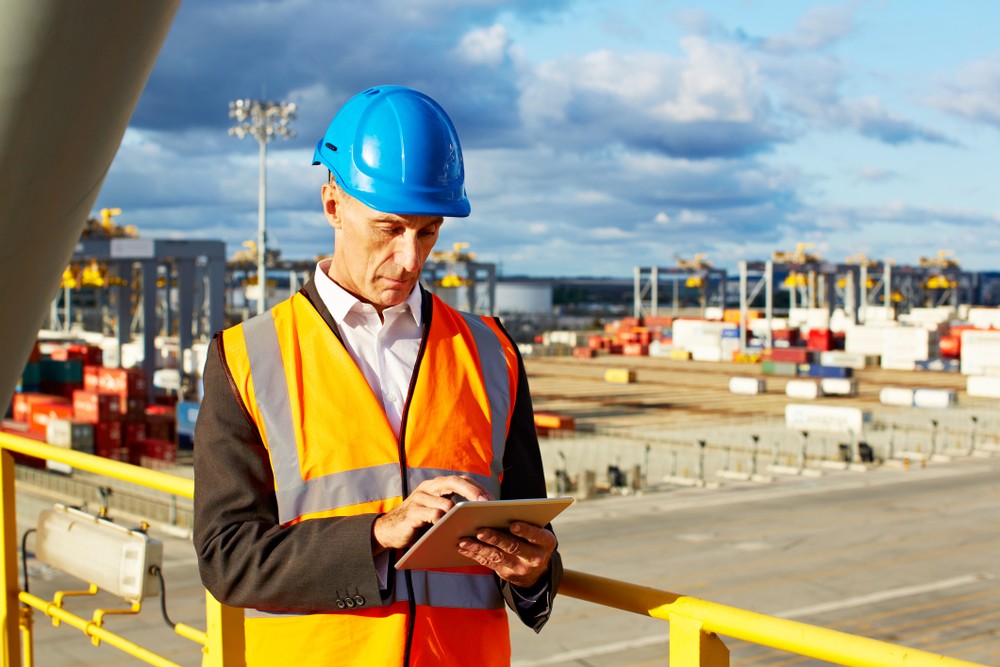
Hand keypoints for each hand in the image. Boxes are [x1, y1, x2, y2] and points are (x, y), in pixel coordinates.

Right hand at [373, 476, 492, 552]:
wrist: (388, 531)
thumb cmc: (418, 522)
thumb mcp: (436, 511)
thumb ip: (452, 508)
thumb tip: (480, 513)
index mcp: (436, 486)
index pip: (461, 480)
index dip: (477, 487)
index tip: (493, 500)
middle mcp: (428, 488)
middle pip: (454, 482)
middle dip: (473, 492)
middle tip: (486, 503)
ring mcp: (419, 499)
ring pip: (445, 502)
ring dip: (459, 514)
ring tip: (471, 523)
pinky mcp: (412, 514)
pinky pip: (432, 515)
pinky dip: (442, 521)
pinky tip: (448, 529)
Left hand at [457, 521, 556, 587]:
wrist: (536, 572)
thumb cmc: (533, 541)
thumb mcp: (538, 533)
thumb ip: (525, 523)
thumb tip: (498, 512)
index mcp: (546, 542)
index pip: (536, 536)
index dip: (525, 531)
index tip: (513, 525)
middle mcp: (535, 558)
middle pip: (513, 547)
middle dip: (496, 539)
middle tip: (480, 531)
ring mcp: (519, 568)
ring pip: (497, 556)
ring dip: (479, 547)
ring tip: (464, 540)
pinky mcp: (506, 574)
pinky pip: (488, 563)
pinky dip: (475, 554)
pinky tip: (463, 547)